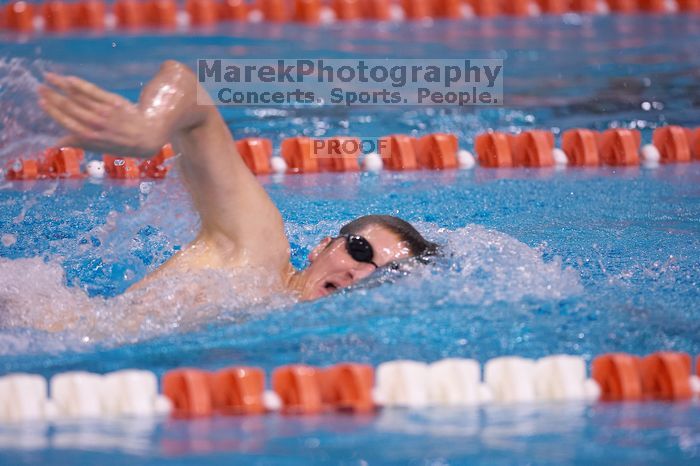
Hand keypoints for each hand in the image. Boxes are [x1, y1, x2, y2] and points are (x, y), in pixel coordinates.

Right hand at [38, 73, 165, 157]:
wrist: (148, 136)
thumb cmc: (122, 143)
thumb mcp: (100, 148)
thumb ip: (78, 143)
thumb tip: (55, 144)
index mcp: (90, 136)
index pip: (66, 121)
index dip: (52, 110)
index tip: (41, 101)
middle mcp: (95, 123)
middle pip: (69, 106)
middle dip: (52, 96)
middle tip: (40, 87)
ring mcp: (104, 111)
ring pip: (78, 96)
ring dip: (61, 85)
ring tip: (48, 77)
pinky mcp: (113, 102)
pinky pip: (92, 91)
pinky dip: (79, 84)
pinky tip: (68, 78)